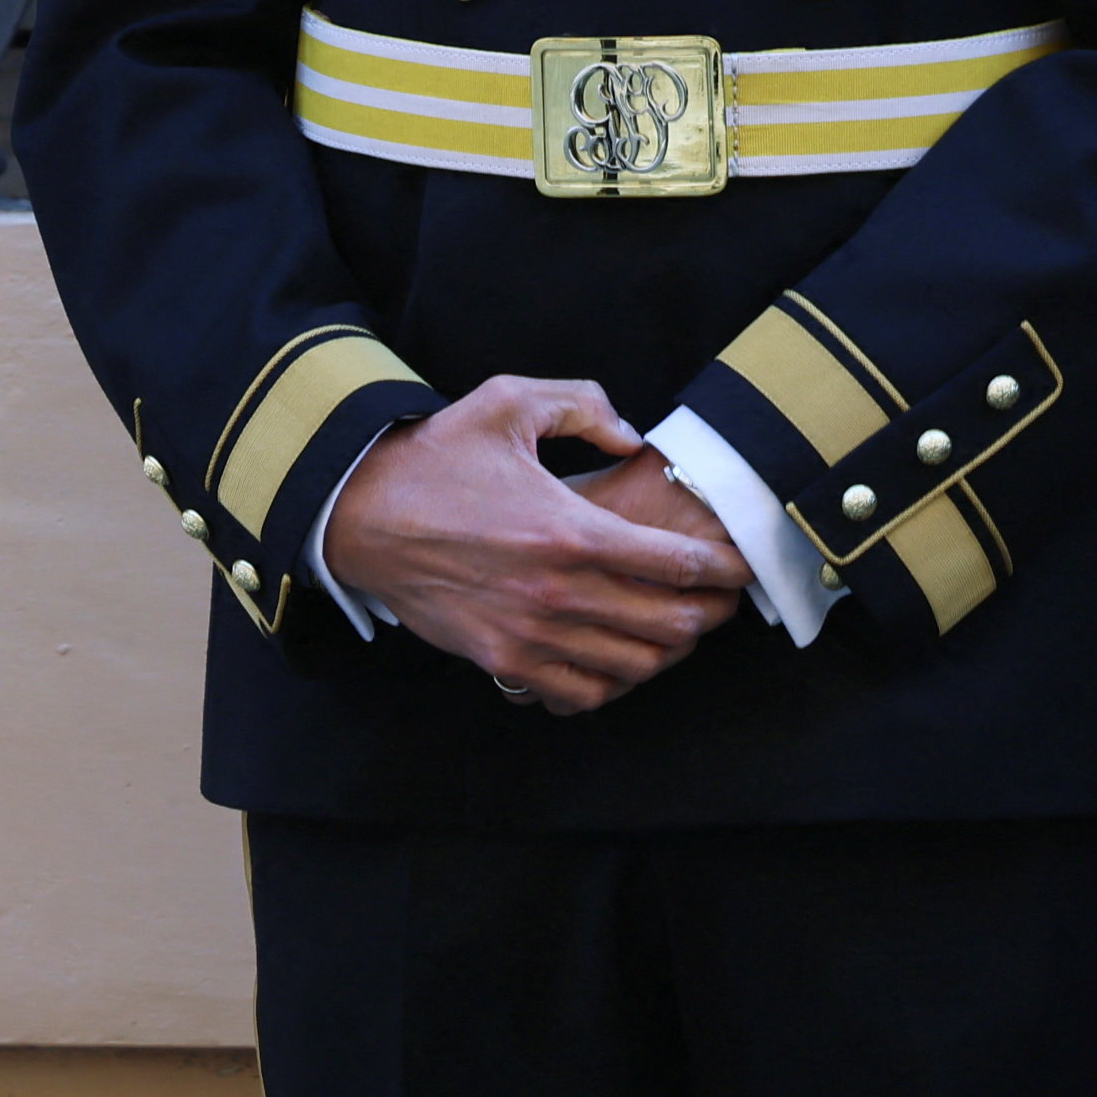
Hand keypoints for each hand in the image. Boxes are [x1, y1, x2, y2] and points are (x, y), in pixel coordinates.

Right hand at [319, 373, 749, 713]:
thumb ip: (582, 406)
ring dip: (668, 649)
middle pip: (672, 622)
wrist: (358, 513)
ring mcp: (532, 634)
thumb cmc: (433, 458)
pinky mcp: (504, 660)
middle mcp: (559, 591)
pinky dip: (614, 682)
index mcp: (570, 528)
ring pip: (637, 664)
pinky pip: (585, 693)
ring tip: (674, 626)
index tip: (738, 563)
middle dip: (708, 612)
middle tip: (715, 596)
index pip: (678, 562)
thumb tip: (632, 436)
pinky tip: (617, 657)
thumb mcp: (505, 402)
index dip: (723, 567)